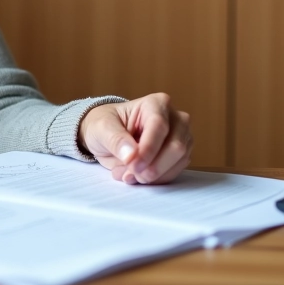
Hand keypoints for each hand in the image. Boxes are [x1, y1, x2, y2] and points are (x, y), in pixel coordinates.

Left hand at [78, 94, 192, 184]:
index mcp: (156, 103)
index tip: (133, 165)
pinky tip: (136, 176)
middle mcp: (175, 118)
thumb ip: (116, 140)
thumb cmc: (105, 126)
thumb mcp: (102, 129)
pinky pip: (175, 173)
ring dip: (152, 175)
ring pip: (178, 162)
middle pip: (176, 147)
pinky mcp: (181, 156)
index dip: (148, 149)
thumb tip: (131, 155)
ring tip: (127, 174)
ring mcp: (181, 137)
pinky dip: (155, 180)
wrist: (107, 137)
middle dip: (153, 167)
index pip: (160, 127)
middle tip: (130, 175)